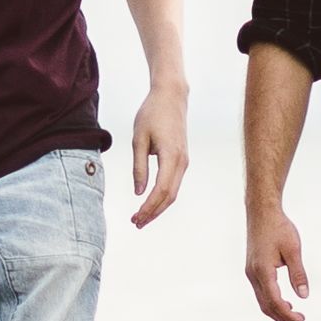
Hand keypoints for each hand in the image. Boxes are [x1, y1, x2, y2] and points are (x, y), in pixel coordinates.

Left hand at [129, 80, 190, 229]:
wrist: (171, 96)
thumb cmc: (152, 114)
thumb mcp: (139, 139)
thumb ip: (138, 166)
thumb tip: (139, 192)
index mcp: (170, 156)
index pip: (161, 190)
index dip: (149, 207)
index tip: (136, 217)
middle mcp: (181, 162)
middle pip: (169, 197)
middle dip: (153, 212)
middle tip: (136, 223)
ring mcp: (184, 162)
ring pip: (173, 193)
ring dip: (158, 207)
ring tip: (141, 217)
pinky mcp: (182, 160)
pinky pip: (173, 184)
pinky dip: (162, 197)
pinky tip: (150, 202)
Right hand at [247, 207, 308, 320]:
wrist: (261, 212)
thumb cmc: (278, 227)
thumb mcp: (293, 249)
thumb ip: (298, 274)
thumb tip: (304, 296)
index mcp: (263, 271)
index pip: (275, 301)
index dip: (288, 314)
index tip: (302, 320)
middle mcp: (253, 275)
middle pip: (267, 306)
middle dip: (283, 319)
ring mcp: (251, 273)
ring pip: (262, 302)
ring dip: (278, 313)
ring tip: (295, 319)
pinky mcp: (252, 270)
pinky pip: (261, 293)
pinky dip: (273, 303)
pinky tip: (286, 304)